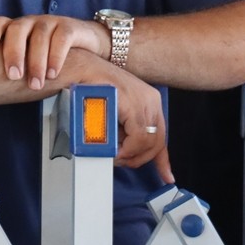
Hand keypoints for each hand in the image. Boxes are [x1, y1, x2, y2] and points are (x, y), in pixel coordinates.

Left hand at [0, 14, 108, 88]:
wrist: (86, 43)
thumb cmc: (49, 53)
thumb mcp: (30, 57)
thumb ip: (16, 65)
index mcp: (17, 28)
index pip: (0, 22)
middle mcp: (31, 22)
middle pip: (17, 29)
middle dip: (14, 52)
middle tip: (13, 76)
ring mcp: (50, 22)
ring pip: (40, 36)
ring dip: (36, 61)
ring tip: (35, 84)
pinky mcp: (69, 27)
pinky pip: (62, 38)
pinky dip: (56, 56)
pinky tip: (53, 73)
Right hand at [66, 50, 171, 182]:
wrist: (78, 68)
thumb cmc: (90, 87)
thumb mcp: (116, 110)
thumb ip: (126, 128)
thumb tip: (128, 149)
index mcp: (149, 100)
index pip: (161, 135)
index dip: (162, 160)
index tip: (166, 176)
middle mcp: (150, 99)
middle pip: (156, 141)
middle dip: (138, 158)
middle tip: (121, 161)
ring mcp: (143, 100)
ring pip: (147, 142)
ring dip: (129, 154)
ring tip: (113, 153)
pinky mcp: (133, 104)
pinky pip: (138, 137)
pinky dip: (127, 148)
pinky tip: (115, 148)